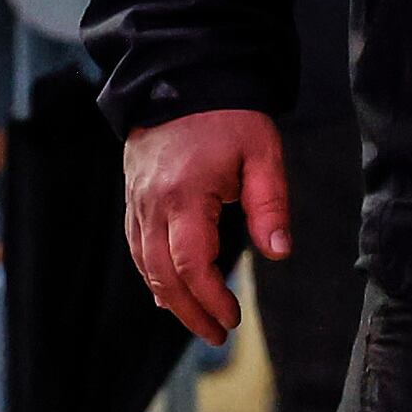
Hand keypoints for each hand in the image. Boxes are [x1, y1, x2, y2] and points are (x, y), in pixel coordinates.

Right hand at [120, 107, 288, 343]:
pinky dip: (151, 275)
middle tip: (218, 336)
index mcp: (185, 195)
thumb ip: (269, 205)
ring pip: (144, 265)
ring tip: (199, 321)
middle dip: (190, 312)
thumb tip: (279, 253)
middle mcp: (152, 204)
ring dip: (170, 299)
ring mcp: (136, 201)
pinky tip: (167, 292)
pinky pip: (136, 246)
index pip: (191, 264)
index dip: (210, 299)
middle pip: (163, 275)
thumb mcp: (262, 153)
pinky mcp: (132, 197)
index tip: (233, 318)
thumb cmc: (226, 114)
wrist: (180, 75)